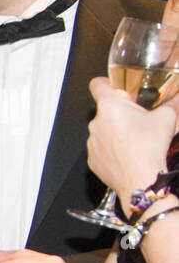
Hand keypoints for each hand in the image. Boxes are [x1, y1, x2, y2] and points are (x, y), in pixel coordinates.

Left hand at [87, 77, 176, 204]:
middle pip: (105, 111)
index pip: (98, 84)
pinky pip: (102, 149)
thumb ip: (172, 102)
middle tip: (139, 119)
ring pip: (103, 131)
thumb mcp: (168, 117)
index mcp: (110, 106)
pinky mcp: (93, 160)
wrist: (140, 180)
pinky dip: (112, 150)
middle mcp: (96, 123)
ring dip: (116, 132)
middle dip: (120, 112)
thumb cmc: (149, 148)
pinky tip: (128, 154)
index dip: (107, 83)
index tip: (114, 86)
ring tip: (136, 139)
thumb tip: (178, 97)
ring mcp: (92, 143)